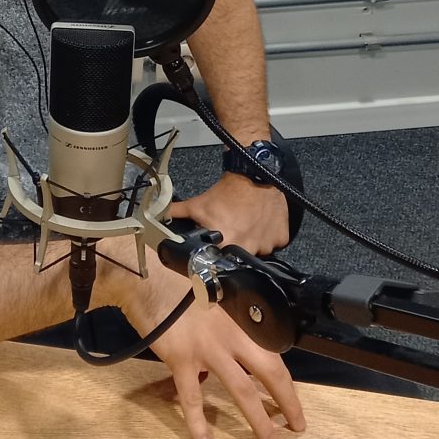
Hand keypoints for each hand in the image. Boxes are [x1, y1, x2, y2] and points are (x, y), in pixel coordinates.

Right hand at [117, 260, 305, 438]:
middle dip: (287, 402)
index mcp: (239, 315)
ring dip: (259, 420)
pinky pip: (192, 399)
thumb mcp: (213, 289)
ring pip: (241, 390)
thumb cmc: (176, 277)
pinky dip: (199, 424)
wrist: (145, 276)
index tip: (293, 394)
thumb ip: (229, 315)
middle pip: (268, 372)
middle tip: (296, 425)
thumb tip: (235, 339)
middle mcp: (230, 334)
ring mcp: (207, 348)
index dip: (286, 377)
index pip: (272, 351)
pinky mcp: (181, 359)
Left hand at [168, 173, 288, 255]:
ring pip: (259, 252)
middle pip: (242, 260)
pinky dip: (268, 237)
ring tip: (247, 226)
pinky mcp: (282, 238)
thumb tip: (156, 218)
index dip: (218, 259)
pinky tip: (261, 224)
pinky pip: (275, 244)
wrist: (253, 174)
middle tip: (232, 235)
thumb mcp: (198, 204)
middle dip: (235, 250)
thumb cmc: (225, 192)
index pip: (222, 264)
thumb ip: (177, 213)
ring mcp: (269, 245)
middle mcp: (249, 249)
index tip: (218, 253)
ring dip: (252, 243)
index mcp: (227, 245)